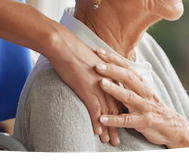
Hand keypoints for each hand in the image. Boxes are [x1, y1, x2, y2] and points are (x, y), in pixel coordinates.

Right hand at [45, 29, 122, 146]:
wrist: (65, 46)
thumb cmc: (75, 51)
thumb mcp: (92, 61)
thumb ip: (97, 72)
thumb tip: (96, 77)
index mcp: (110, 76)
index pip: (119, 98)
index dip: (121, 112)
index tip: (123, 123)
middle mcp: (108, 83)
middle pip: (117, 108)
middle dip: (119, 125)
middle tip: (120, 139)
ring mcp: (99, 86)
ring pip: (108, 112)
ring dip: (110, 128)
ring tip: (111, 141)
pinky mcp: (88, 89)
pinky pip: (95, 109)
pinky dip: (97, 122)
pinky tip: (98, 132)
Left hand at [94, 49, 188, 148]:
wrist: (171, 126)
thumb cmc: (151, 107)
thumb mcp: (142, 91)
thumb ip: (129, 81)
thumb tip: (113, 67)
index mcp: (141, 83)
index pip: (127, 67)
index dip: (113, 58)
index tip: (98, 50)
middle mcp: (143, 92)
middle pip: (128, 77)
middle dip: (112, 70)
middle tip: (97, 64)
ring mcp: (144, 107)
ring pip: (129, 96)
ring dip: (115, 90)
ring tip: (101, 84)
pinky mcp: (144, 122)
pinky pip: (127, 121)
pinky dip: (114, 120)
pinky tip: (102, 119)